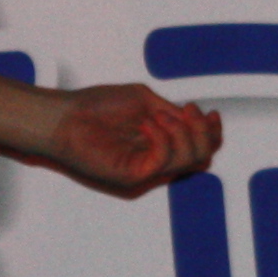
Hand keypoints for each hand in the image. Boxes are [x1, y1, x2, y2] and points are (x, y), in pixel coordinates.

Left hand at [43, 83, 222, 197]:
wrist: (65, 117)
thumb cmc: (96, 106)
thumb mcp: (144, 101)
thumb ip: (170, 111)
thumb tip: (192, 119)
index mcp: (160, 144)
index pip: (199, 147)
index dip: (213, 132)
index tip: (210, 113)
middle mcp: (156, 160)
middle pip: (202, 157)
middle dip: (203, 131)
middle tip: (188, 111)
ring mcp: (145, 170)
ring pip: (188, 159)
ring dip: (180, 130)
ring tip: (156, 115)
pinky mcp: (133, 175)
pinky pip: (163, 161)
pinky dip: (163, 138)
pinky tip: (147, 123)